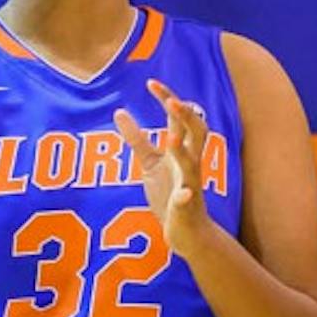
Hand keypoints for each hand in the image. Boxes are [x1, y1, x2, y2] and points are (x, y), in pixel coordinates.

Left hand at [114, 78, 216, 257]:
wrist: (187, 233)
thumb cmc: (170, 193)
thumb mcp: (150, 163)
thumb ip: (137, 139)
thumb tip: (119, 111)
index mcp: (182, 150)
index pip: (179, 118)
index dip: (168, 100)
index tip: (151, 83)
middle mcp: (190, 163)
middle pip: (196, 132)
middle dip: (186, 116)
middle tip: (171, 101)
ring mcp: (191, 184)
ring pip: (193, 164)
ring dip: (183, 151)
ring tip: (172, 140)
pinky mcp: (187, 207)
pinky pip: (188, 200)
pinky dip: (185, 196)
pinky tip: (181, 196)